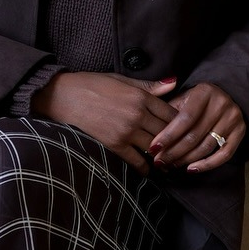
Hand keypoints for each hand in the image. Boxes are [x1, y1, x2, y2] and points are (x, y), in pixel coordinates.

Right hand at [31, 71, 177, 170]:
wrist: (63, 96)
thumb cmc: (91, 84)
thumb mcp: (121, 79)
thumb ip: (149, 86)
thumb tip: (175, 81)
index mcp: (141, 96)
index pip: (172, 113)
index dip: (182, 123)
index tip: (186, 130)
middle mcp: (137, 114)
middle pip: (168, 132)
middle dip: (177, 142)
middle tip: (184, 151)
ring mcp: (126, 131)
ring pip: (156, 147)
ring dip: (164, 156)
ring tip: (171, 163)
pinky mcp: (114, 144)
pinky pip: (136, 160)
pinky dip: (145, 167)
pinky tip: (149, 170)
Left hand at [147, 81, 244, 171]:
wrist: (226, 95)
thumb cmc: (197, 101)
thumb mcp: (183, 98)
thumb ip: (168, 111)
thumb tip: (149, 132)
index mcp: (204, 92)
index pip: (184, 119)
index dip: (168, 136)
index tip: (153, 148)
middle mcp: (221, 104)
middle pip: (194, 135)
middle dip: (174, 152)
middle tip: (159, 161)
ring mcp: (233, 118)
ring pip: (206, 147)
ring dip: (186, 160)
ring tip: (171, 165)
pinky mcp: (240, 132)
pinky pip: (224, 154)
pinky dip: (207, 165)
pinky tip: (191, 169)